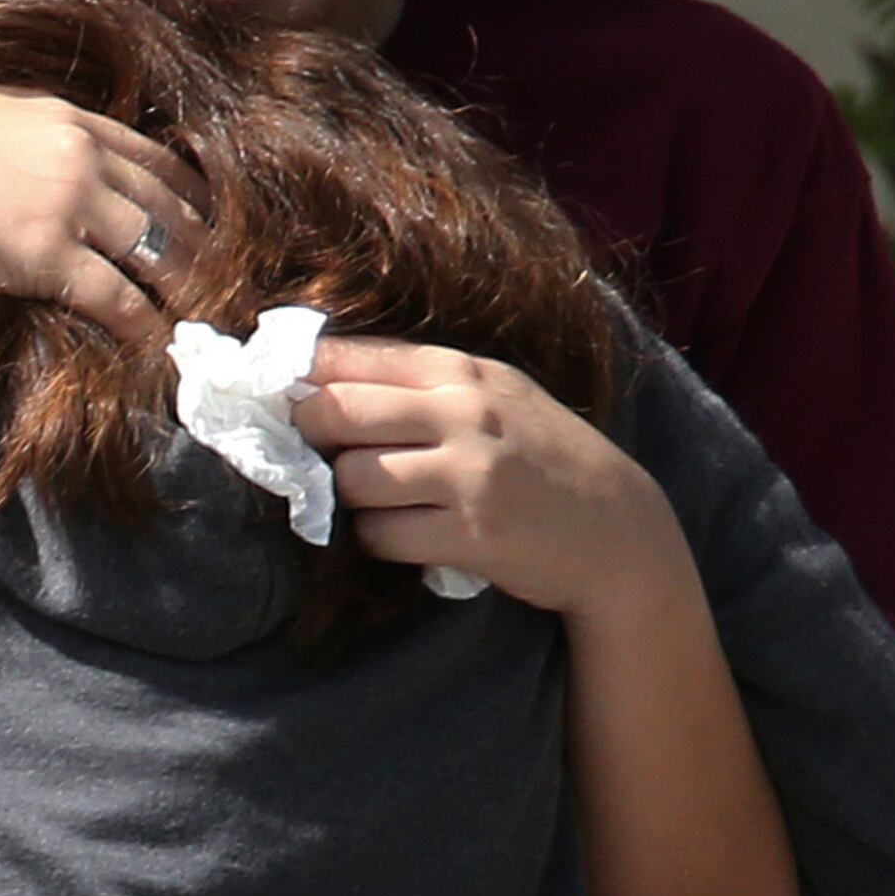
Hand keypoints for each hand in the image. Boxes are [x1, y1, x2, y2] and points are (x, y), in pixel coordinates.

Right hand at [0, 82, 209, 352]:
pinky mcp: (48, 258)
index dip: (183, 191)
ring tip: (207, 322)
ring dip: (190, 289)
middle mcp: (74, 151)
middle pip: (169, 200)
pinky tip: (159, 350)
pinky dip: (147, 327)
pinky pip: (121, 297)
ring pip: (160, 249)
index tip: (203, 220)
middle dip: (206, 242)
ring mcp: (66, 202)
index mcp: (52, 113)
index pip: (145, 152)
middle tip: (226, 279)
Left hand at [293, 342, 676, 615]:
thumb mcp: (494, 396)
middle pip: (336, 412)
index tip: (274, 396)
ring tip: (378, 501)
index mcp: (462, 371)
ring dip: (350, 497)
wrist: (620, 530)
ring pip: (353, 478)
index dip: (298, 378)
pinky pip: (382, 535)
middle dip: (309, 436)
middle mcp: (464, 413)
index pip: (349, 356)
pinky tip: (405, 535)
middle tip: (314, 456)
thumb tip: (314, 377)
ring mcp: (470, 474)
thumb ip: (417, 382)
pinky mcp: (473, 534)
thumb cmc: (542, 456)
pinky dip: (380, 539)